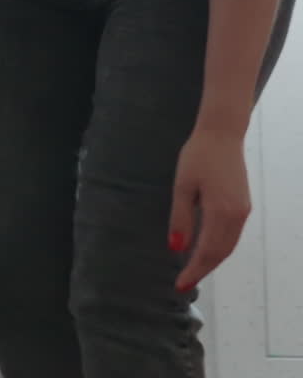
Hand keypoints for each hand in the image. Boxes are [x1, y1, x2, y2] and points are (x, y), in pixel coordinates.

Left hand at [169, 127, 251, 291]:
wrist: (222, 135)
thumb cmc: (198, 157)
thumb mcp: (183, 187)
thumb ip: (180, 218)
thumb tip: (176, 249)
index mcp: (221, 211)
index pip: (207, 251)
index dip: (194, 270)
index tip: (179, 284)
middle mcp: (237, 216)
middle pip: (221, 253)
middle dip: (202, 270)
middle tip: (183, 284)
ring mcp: (243, 211)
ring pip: (228, 246)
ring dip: (211, 262)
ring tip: (192, 272)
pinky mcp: (243, 206)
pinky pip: (232, 236)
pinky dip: (219, 249)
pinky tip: (205, 252)